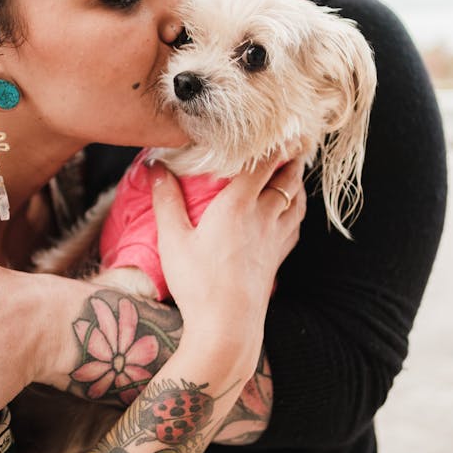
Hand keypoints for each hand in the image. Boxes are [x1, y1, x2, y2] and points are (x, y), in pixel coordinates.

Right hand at [150, 153, 305, 380]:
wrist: (227, 328)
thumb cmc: (198, 284)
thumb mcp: (172, 240)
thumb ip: (165, 200)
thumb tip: (155, 167)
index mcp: (237, 205)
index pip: (263, 163)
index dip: (275, 141)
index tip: (282, 123)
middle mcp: (263, 217)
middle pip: (287, 178)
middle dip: (293, 156)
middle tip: (296, 138)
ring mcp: (274, 240)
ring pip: (296, 201)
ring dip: (297, 181)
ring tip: (295, 168)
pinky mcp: (278, 259)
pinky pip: (294, 225)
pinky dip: (296, 209)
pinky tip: (291, 210)